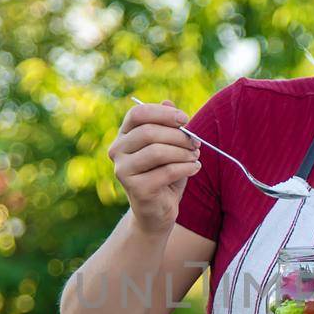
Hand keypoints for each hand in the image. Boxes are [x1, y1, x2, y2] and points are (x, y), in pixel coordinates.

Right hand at [109, 99, 200, 233]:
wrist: (158, 211)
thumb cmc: (164, 176)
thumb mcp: (169, 147)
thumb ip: (168, 126)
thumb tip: (168, 101)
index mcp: (123, 136)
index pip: (137, 114)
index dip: (162, 113)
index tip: (185, 119)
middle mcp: (117, 151)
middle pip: (149, 132)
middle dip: (179, 136)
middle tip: (196, 143)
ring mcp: (123, 171)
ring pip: (158, 151)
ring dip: (183, 152)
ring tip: (195, 157)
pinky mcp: (135, 189)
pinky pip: (166, 171)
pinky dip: (186, 168)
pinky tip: (195, 168)